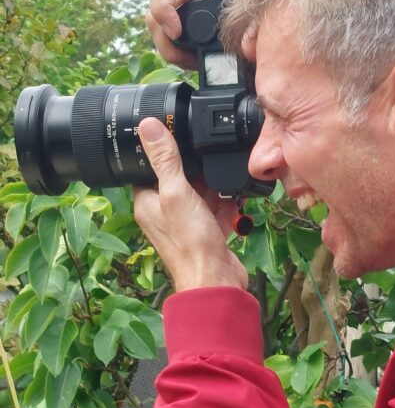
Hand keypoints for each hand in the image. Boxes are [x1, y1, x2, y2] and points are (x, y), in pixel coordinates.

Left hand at [134, 118, 247, 292]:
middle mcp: (164, 212)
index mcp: (147, 202)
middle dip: (196, 169)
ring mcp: (187, 223)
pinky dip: (226, 203)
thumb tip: (148, 126)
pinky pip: (216, 209)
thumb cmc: (191, 243)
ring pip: (201, 193)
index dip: (163, 151)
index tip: (179, 137)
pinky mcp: (207, 232)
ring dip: (214, 187)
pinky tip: (235, 196)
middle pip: (179, 178)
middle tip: (208, 158)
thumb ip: (165, 159)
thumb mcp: (177, 192)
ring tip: (224, 180)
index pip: (148, 167)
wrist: (217, 280)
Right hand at [146, 0, 241, 68]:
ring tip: (194, 62)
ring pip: (160, 28)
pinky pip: (172, 37)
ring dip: (173, 50)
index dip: (162, 7)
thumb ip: (250, 20)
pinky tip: (197, 59)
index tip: (176, 32)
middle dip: (167, 41)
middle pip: (154, 12)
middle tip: (188, 59)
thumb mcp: (259, 4)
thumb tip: (245, 46)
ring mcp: (187, 4)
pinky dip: (180, 52)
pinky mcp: (190, 20)